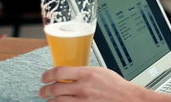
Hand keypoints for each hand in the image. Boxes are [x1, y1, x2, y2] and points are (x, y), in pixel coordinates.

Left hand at [40, 66, 170, 101]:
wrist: (127, 98)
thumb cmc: (116, 86)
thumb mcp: (100, 72)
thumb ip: (84, 72)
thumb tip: (71, 73)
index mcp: (87, 74)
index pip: (59, 72)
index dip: (48, 74)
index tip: (45, 77)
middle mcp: (82, 87)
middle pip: (55, 88)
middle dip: (45, 90)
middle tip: (43, 90)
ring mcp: (82, 100)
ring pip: (58, 101)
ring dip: (51, 100)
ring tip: (49, 99)